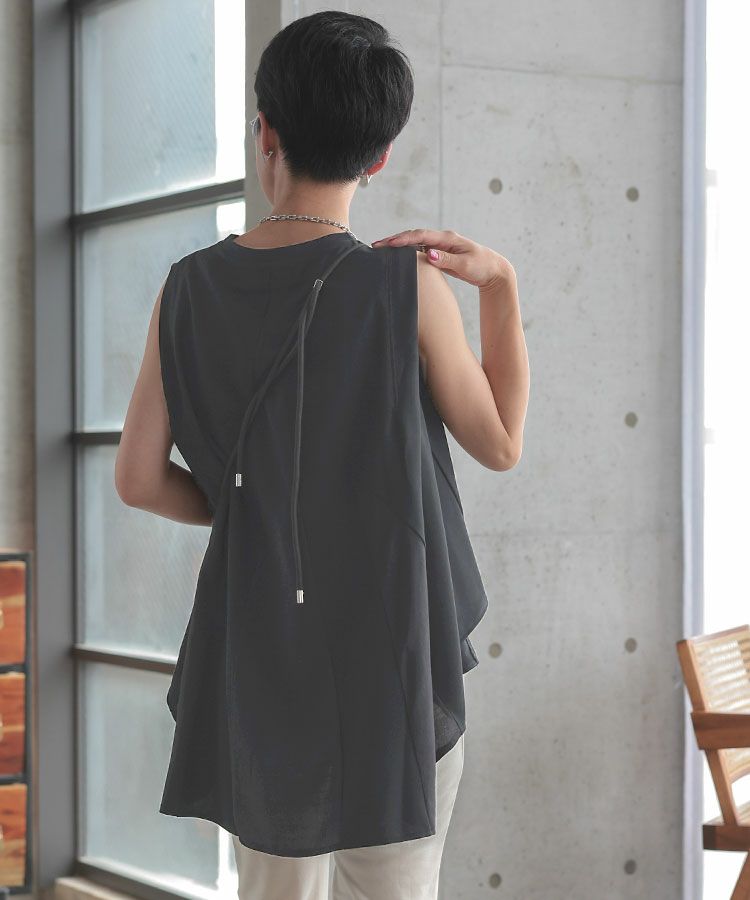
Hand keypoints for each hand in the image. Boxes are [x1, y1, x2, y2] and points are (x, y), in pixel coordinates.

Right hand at [371, 228, 512, 290]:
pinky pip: (420, 252)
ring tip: (381, 251)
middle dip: (395, 241)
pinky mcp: (439, 254)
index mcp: (448, 238)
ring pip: (415, 244)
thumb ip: (447, 259)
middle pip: (414, 237)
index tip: (388, 244)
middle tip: (376, 246)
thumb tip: (429, 254)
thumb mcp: (466, 264)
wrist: (493, 271)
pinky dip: (407, 254)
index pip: (421, 236)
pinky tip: (397, 259)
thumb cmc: (482, 267)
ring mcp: (440, 246)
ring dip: (399, 246)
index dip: (404, 239)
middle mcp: (442, 239)